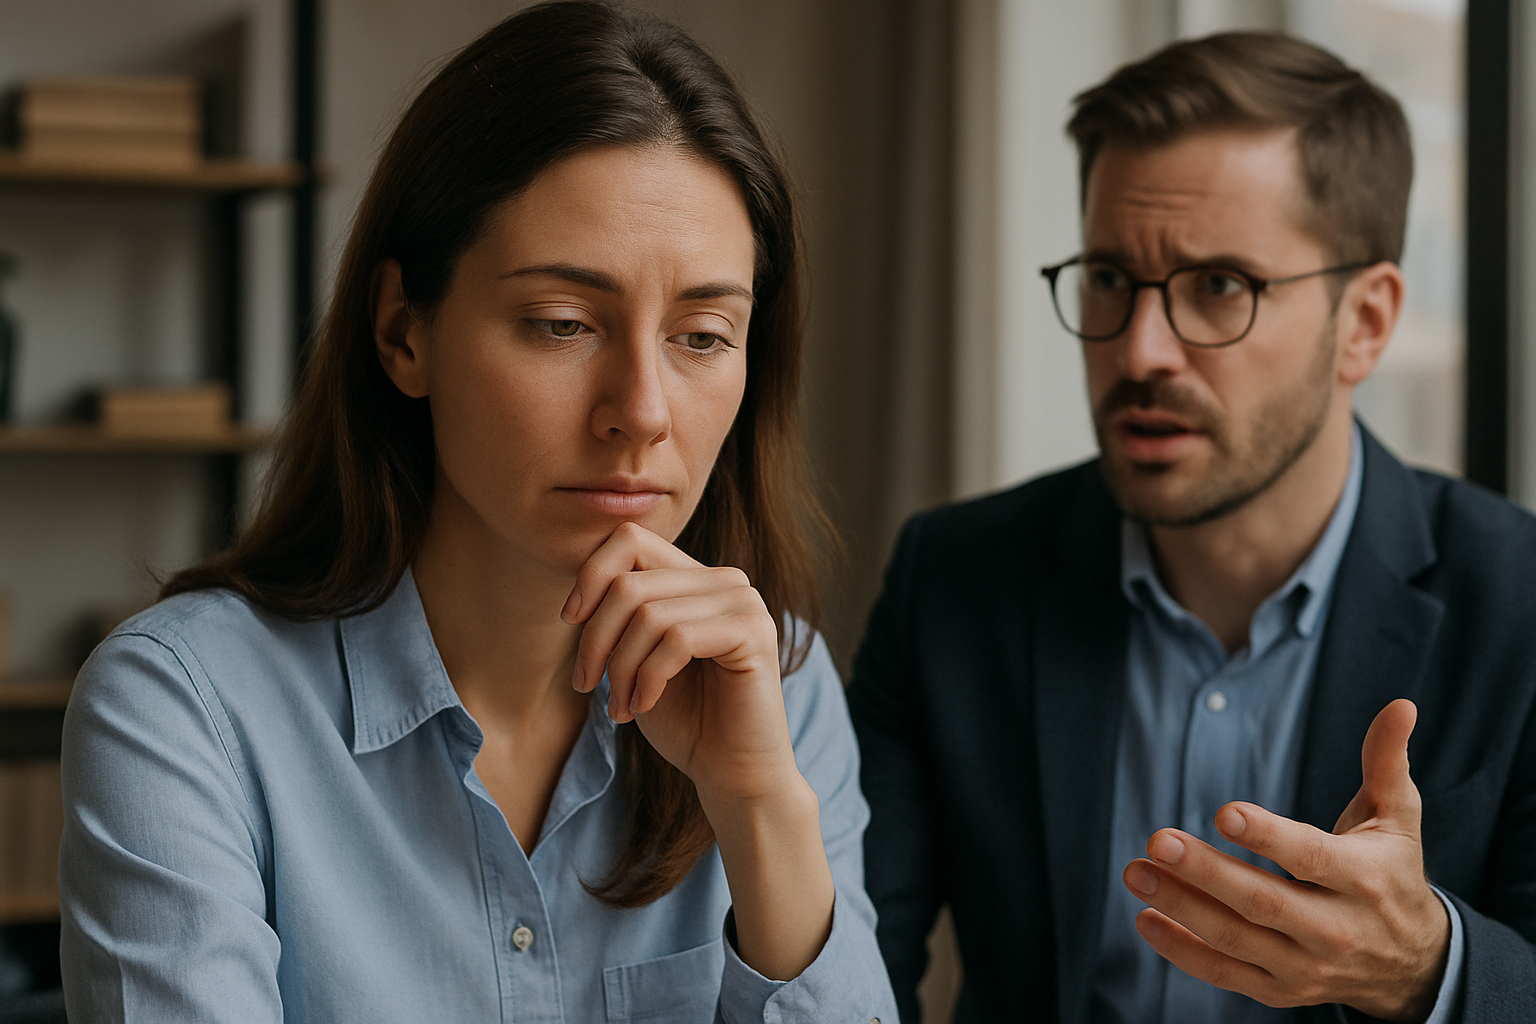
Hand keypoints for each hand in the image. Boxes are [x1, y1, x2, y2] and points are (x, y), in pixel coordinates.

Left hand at [561, 521, 799, 804]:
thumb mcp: (637, 658)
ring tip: (620, 707)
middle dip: (595, 639)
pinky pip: (676, 640)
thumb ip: (622, 616)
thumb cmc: (685, 720)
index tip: (570, 620)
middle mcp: (724, 580)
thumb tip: (580, 591)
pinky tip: (644, 706)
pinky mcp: (754, 632)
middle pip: (630, 583)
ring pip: (648, 614)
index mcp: (696, 579)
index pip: (630, 538)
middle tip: (587, 685)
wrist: (732, 774)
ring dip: (620, 668)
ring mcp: (744, 603)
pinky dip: (648, 678)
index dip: (591, 575)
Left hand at [1123, 699, 1450, 1021]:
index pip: (1310, 857)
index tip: (1223, 812)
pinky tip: (1146, 919)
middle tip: (1157, 839)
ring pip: (1235, 939)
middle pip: (1262, 901)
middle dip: (1206, 872)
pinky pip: (1225, 973)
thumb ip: (1386, 762)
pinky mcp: (1282, 990)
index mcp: (1363, 879)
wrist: (1413, 964)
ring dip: (1180, 906)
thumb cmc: (1392, 872)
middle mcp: (1336, 929)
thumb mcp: (1398, 818)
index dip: (1267, 836)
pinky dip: (1182, 950)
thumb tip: (1400, 705)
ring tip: (1136, 873)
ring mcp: (1306, 966)